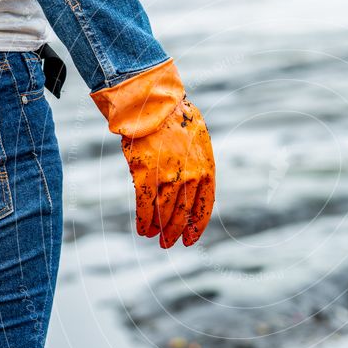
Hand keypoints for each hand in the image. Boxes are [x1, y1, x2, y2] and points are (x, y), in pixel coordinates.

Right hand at [90, 58, 215, 247]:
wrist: (154, 103)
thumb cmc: (175, 119)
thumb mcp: (198, 142)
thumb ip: (196, 165)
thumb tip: (191, 186)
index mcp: (206, 169)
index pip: (204, 207)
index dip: (196, 226)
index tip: (190, 240)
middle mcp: (190, 177)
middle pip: (183, 214)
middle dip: (175, 232)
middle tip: (168, 243)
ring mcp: (168, 177)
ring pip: (164, 213)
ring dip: (158, 228)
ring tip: (152, 236)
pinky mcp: (145, 175)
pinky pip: (145, 205)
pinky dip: (143, 219)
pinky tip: (142, 228)